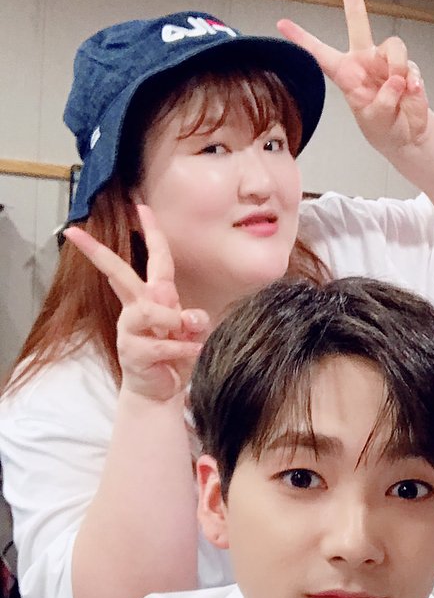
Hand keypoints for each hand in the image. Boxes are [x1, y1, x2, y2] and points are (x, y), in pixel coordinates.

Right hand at [65, 205, 206, 400]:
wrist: (163, 391)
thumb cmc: (177, 356)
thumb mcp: (192, 333)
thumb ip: (193, 319)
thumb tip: (181, 311)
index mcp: (154, 297)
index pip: (155, 259)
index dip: (151, 233)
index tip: (141, 206)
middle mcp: (138, 308)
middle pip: (119, 274)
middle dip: (99, 253)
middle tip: (76, 233)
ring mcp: (130, 328)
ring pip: (150, 312)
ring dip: (174, 323)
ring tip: (188, 335)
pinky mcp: (132, 351)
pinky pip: (163, 345)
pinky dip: (184, 349)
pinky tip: (192, 354)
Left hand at [278, 0, 428, 152]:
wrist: (407, 135)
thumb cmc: (384, 127)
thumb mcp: (376, 120)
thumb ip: (383, 100)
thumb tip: (397, 79)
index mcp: (346, 74)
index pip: (320, 53)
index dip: (302, 38)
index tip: (282, 23)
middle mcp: (365, 61)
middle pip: (358, 21)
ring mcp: (387, 62)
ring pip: (394, 46)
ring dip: (398, 68)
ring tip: (401, 90)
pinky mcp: (407, 68)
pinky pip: (411, 66)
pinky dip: (413, 83)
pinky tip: (411, 94)